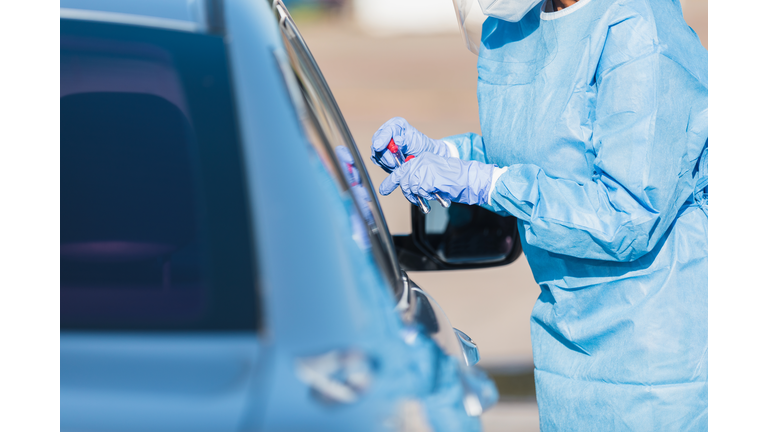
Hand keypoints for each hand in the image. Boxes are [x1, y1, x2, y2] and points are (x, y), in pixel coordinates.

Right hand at [370, 117, 450, 172]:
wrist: (422, 154)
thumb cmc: (420, 145)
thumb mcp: (415, 142)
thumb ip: (405, 141)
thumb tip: (397, 141)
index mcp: (395, 125)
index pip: (386, 131)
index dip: (381, 139)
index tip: (378, 147)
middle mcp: (387, 132)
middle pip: (377, 142)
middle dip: (384, 154)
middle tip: (392, 163)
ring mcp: (382, 143)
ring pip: (376, 153)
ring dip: (386, 161)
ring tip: (397, 165)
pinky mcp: (381, 153)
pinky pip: (377, 160)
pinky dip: (385, 164)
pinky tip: (393, 166)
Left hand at [379, 152, 495, 205]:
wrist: (469, 179)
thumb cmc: (455, 179)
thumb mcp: (434, 175)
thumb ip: (420, 177)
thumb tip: (407, 187)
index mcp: (422, 158)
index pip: (401, 170)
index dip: (391, 181)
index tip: (383, 190)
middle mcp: (421, 161)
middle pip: (404, 181)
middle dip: (407, 193)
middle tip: (414, 199)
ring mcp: (424, 169)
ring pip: (410, 187)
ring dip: (418, 196)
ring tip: (431, 194)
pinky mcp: (428, 177)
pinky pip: (420, 192)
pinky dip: (427, 196)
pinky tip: (436, 192)